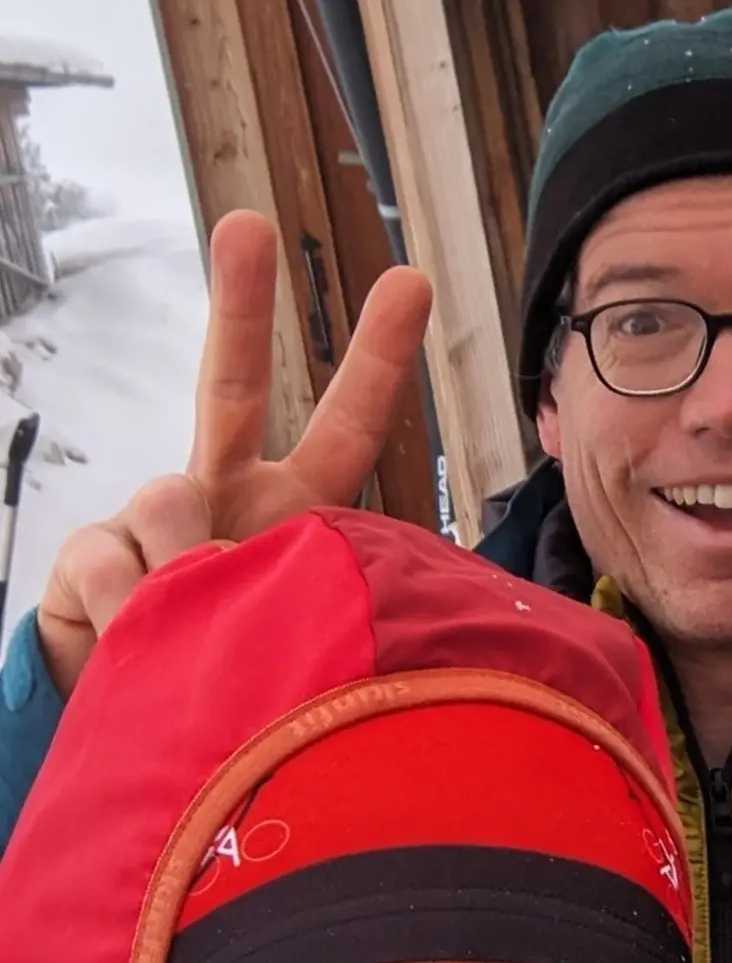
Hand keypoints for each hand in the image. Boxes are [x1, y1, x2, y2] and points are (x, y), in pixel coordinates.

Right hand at [36, 212, 433, 693]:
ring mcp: (154, 525)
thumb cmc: (243, 687)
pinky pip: (111, 563)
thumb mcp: (293, 647)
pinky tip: (129, 643)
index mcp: (296, 517)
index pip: (347, 432)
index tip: (410, 280)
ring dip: (183, 574)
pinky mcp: (90, 558)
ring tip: (188, 637)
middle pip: (229, 389)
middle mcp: (227, 502)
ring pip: (168, 498)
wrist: (146, 740)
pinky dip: (129, 610)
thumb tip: (199, 548)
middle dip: (238, 303)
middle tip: (248, 222)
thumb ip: (280, 591)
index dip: (377, 361)